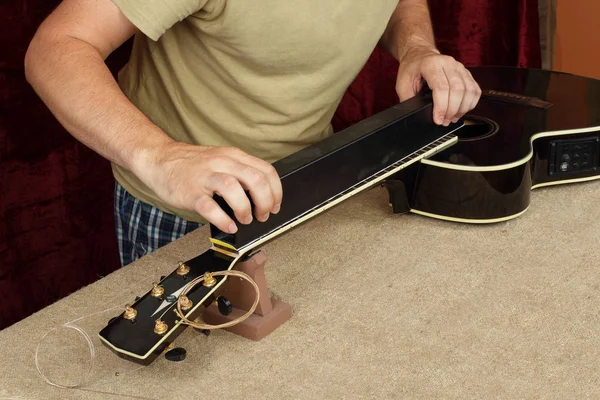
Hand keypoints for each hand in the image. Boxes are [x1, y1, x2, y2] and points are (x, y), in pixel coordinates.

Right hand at [136, 142, 281, 233]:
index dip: (276, 191)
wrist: (159, 159)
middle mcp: (221, 163)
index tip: (276, 205)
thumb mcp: (221, 160)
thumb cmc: (192, 165)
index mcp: (233, 156)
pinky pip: (210, 207)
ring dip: (245, 208)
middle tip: (262, 215)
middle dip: (265, 201)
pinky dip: (223, 219)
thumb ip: (240, 173)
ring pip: (234, 188)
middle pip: (255, 179)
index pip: (266, 170)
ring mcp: (205, 177)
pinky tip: (228, 226)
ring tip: (245, 219)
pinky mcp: (190, 192)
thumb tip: (262, 196)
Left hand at [395, 48, 481, 125]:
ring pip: (469, 90)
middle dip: (452, 110)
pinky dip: (471, 103)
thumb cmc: (411, 69)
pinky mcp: (466, 72)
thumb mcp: (402, 83)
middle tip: (445, 121)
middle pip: (457, 90)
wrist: (419, 54)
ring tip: (452, 118)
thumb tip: (414, 115)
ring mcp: (459, 67)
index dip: (441, 106)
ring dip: (462, 108)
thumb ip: (408, 99)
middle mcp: (448, 63)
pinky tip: (461, 110)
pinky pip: (475, 89)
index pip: (441, 87)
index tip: (438, 119)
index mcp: (431, 64)